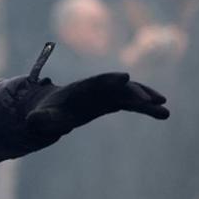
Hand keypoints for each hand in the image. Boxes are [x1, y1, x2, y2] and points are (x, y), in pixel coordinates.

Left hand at [23, 43, 169, 139]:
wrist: (49, 111)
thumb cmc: (44, 114)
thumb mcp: (40, 118)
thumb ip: (39, 118)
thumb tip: (33, 120)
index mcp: (79, 90)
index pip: (96, 82)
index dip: (110, 79)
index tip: (125, 78)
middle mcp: (96, 89)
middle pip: (118, 87)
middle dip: (135, 91)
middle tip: (152, 100)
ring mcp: (105, 95)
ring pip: (130, 94)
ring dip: (147, 100)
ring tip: (165, 110)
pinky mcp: (112, 103)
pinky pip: (132, 103)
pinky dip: (146, 107)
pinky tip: (162, 113)